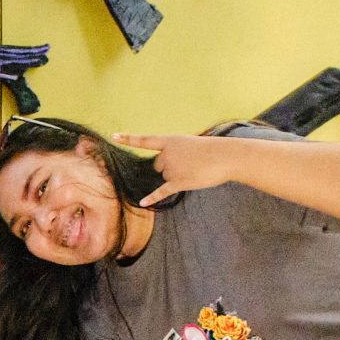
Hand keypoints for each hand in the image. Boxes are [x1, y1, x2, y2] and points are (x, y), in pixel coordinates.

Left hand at [114, 132, 233, 205]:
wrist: (227, 156)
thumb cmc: (211, 151)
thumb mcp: (190, 145)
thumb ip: (174, 153)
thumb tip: (165, 169)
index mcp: (170, 140)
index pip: (145, 140)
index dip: (128, 138)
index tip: (113, 136)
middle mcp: (167, 154)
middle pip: (158, 165)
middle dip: (169, 166)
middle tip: (189, 163)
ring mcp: (172, 168)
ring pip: (164, 176)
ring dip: (177, 176)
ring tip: (194, 170)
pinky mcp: (178, 182)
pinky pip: (162, 191)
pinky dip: (152, 197)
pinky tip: (143, 203)